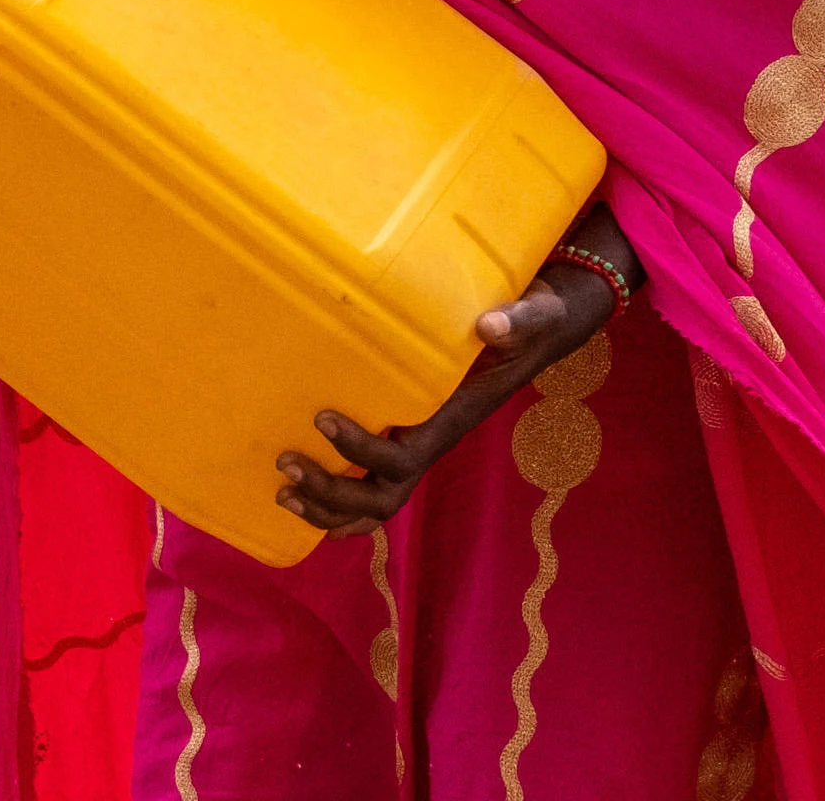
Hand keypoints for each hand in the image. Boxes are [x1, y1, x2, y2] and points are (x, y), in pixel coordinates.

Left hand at [275, 200, 634, 535]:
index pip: (404, 459)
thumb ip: (518, 322)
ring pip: (375, 503)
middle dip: (333, 492)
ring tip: (283, 490)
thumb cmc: (533, 323)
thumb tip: (491, 324)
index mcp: (452, 420)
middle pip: (382, 497)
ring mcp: (422, 445)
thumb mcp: (535, 317)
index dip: (361, 451)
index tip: (322, 418)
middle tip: (285, 464)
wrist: (542, 332)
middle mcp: (434, 443)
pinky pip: (376, 486)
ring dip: (328, 507)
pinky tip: (304, 502)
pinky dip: (339, 507)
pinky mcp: (412, 436)